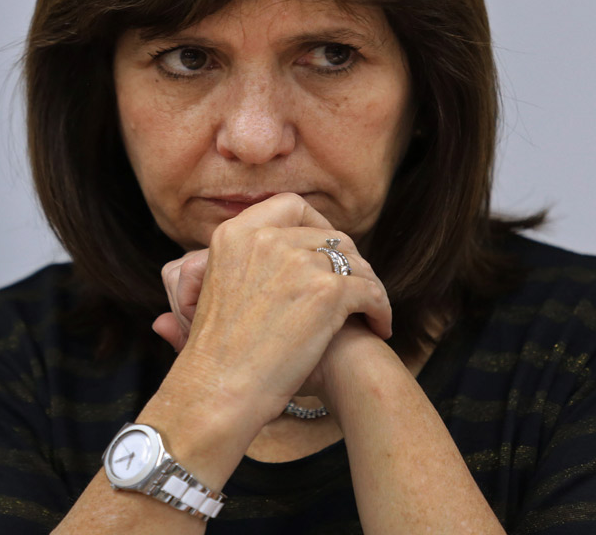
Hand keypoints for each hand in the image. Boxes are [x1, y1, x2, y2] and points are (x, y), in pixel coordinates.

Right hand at [153, 193, 391, 420]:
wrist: (218, 389)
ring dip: (367, 285)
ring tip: (368, 311)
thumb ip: (241, 263)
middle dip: (346, 260)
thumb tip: (256, 260)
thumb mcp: (215, 289)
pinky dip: (380, 309)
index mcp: (235, 233)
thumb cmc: (216, 353)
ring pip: (355, 261)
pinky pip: (370, 291)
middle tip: (352, 286)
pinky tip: (378, 327)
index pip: (290, 206)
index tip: (324, 249)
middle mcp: (266, 238)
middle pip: (329, 234)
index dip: (315, 224)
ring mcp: (297, 262)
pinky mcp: (326, 292)